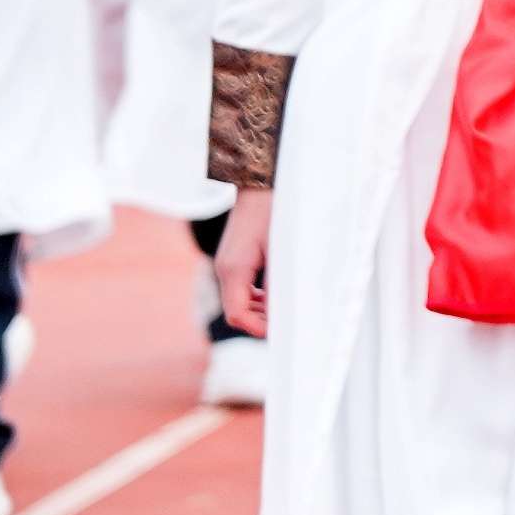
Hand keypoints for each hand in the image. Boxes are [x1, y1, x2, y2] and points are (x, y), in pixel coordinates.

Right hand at [213, 185, 272, 337]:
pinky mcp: (233, 259)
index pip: (237, 315)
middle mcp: (225, 269)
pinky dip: (257, 296)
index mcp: (233, 269)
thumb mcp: (281, 249)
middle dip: (261, 320)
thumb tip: (282, 312)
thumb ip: (278, 282)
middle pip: (237, 311)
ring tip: (287, 305)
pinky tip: (277, 290)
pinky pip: (242, 287)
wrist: (261, 183)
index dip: (258, 328)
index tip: (282, 331)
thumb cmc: (274, 211)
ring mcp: (227, 264)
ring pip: (239, 301)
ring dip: (260, 308)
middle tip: (290, 321)